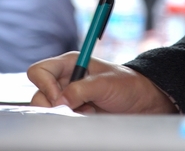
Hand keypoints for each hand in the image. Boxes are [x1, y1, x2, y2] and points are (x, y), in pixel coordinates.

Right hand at [28, 52, 177, 113]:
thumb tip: (60, 101)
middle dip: (52, 104)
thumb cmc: (128, 85)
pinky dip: (72, 121)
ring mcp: (69, 97)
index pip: (39, 71)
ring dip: (64, 113)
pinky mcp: (76, 112)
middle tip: (73, 109)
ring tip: (86, 112)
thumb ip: (81, 89)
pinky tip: (89, 117)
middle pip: (39, 93)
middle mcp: (65, 79)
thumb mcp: (105, 83)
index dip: (44, 84)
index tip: (60, 98)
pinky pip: (62, 119)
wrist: (145, 102)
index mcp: (69, 64)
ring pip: (49, 109)